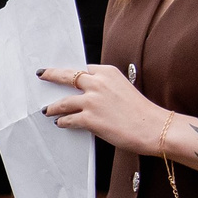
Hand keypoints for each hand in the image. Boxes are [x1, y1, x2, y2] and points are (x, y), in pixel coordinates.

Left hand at [38, 63, 172, 155]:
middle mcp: (98, 83)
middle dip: (52, 75)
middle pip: (67, 76)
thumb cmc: (143, 112)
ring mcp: (92, 100)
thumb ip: (106, 87)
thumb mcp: (124, 88)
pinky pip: (69, 119)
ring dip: (53, 106)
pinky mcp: (90, 118)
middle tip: (42, 75)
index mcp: (108, 73)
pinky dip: (63, 121)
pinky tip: (60, 122)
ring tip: (47, 109)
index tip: (64, 73)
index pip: (84, 69)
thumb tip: (89, 94)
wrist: (155, 128)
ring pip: (64, 101)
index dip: (73, 73)